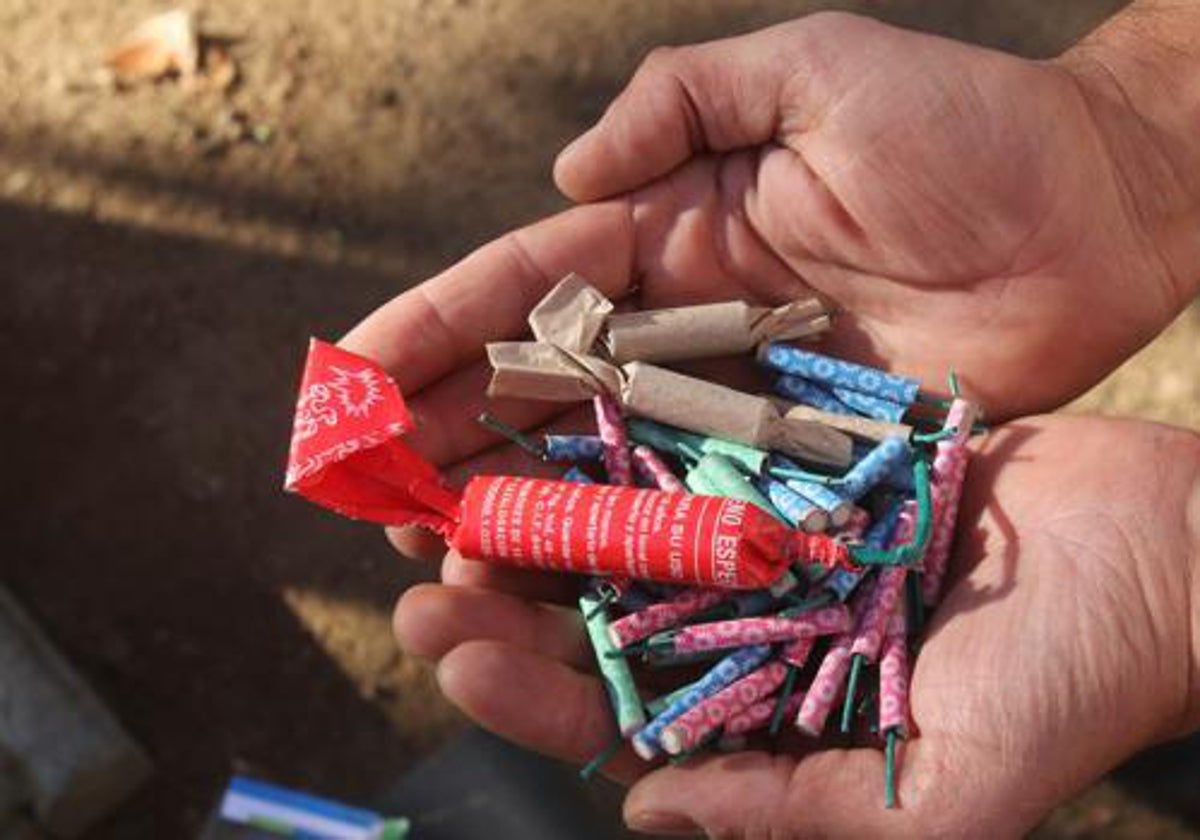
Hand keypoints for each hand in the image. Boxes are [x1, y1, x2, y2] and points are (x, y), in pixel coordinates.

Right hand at [339, 9, 1198, 555]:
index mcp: (671, 233)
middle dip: (446, 436)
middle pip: (541, 390)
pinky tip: (558, 584)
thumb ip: (680, 99)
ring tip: (430, 553)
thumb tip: (566, 177)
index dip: (435, 329)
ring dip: (512, 506)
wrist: (1097, 213)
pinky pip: (697, 511)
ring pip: (600, 463)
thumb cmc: (963, 128)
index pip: (526, 287)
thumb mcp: (811, 69)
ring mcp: (736, 405)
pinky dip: (625, 547)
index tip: (352, 373)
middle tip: (365, 490)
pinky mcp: (797, 464)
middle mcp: (686, 328)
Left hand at [392, 415, 1199, 836]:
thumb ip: (792, 811)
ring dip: (543, 500)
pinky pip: (694, 442)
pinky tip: (560, 401)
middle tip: (415, 557)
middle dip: (502, 592)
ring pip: (627, 523)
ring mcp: (768, 538)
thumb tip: (646, 818)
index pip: (612, 714)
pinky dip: (627, 428)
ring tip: (456, 473)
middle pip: (595, 615)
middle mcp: (747, 626)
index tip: (445, 645)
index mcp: (761, 714)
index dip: (521, 688)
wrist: (1163, 552)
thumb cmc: (1073, 682)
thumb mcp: (946, 794)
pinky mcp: (799, 462)